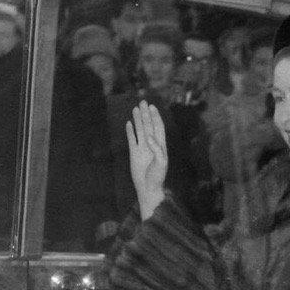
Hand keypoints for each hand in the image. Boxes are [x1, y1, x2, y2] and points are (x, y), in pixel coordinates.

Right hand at [126, 101, 167, 220]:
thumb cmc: (158, 176)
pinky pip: (132, 139)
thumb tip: (148, 136)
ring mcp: (142, 148)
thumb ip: (156, 148)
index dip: (155, 117)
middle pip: (148, 125)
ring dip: (138, 119)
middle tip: (143, 102)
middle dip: (146, 114)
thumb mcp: (161, 162)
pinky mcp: (134, 153)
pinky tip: (129, 123)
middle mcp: (151, 144)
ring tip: (135, 108)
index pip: (158, 127)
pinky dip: (130, 131)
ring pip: (140, 130)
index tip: (152, 107)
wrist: (148, 188)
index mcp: (160, 145)